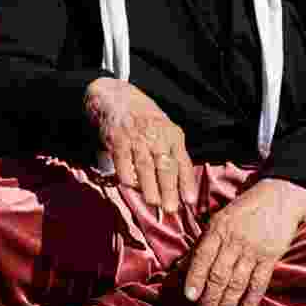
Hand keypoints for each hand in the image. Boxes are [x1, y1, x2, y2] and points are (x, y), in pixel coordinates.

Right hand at [84, 77, 195, 212]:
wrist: (115, 96)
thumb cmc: (143, 117)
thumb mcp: (164, 129)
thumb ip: (171, 152)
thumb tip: (179, 184)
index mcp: (172, 134)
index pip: (183, 161)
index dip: (187, 182)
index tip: (190, 200)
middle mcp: (156, 135)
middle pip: (165, 166)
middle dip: (169, 190)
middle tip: (171, 210)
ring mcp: (136, 137)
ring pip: (145, 166)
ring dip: (149, 188)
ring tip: (154, 204)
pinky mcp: (117, 139)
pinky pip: (123, 161)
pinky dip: (127, 175)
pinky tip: (130, 186)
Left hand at [184, 178, 305, 305]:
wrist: (280, 196)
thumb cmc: (245, 208)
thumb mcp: (220, 218)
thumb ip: (204, 242)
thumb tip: (182, 266)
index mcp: (219, 228)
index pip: (203, 256)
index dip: (195, 277)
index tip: (189, 297)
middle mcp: (235, 241)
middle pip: (219, 275)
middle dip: (209, 301)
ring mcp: (254, 250)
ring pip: (237, 284)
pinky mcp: (271, 257)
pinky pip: (259, 284)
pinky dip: (250, 302)